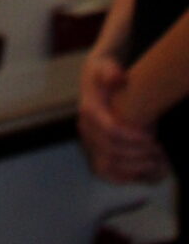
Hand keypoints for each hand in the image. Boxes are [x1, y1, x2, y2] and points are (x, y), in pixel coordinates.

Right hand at [78, 54, 166, 183]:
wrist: (94, 81)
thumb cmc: (105, 73)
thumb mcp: (107, 66)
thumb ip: (111, 71)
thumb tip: (116, 77)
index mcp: (89, 109)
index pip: (110, 130)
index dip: (132, 138)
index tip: (151, 137)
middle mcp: (85, 128)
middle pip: (111, 150)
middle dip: (137, 153)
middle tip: (158, 150)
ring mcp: (87, 142)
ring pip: (107, 165)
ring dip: (133, 167)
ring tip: (154, 162)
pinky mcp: (93, 152)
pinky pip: (106, 172)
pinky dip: (124, 177)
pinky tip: (142, 173)